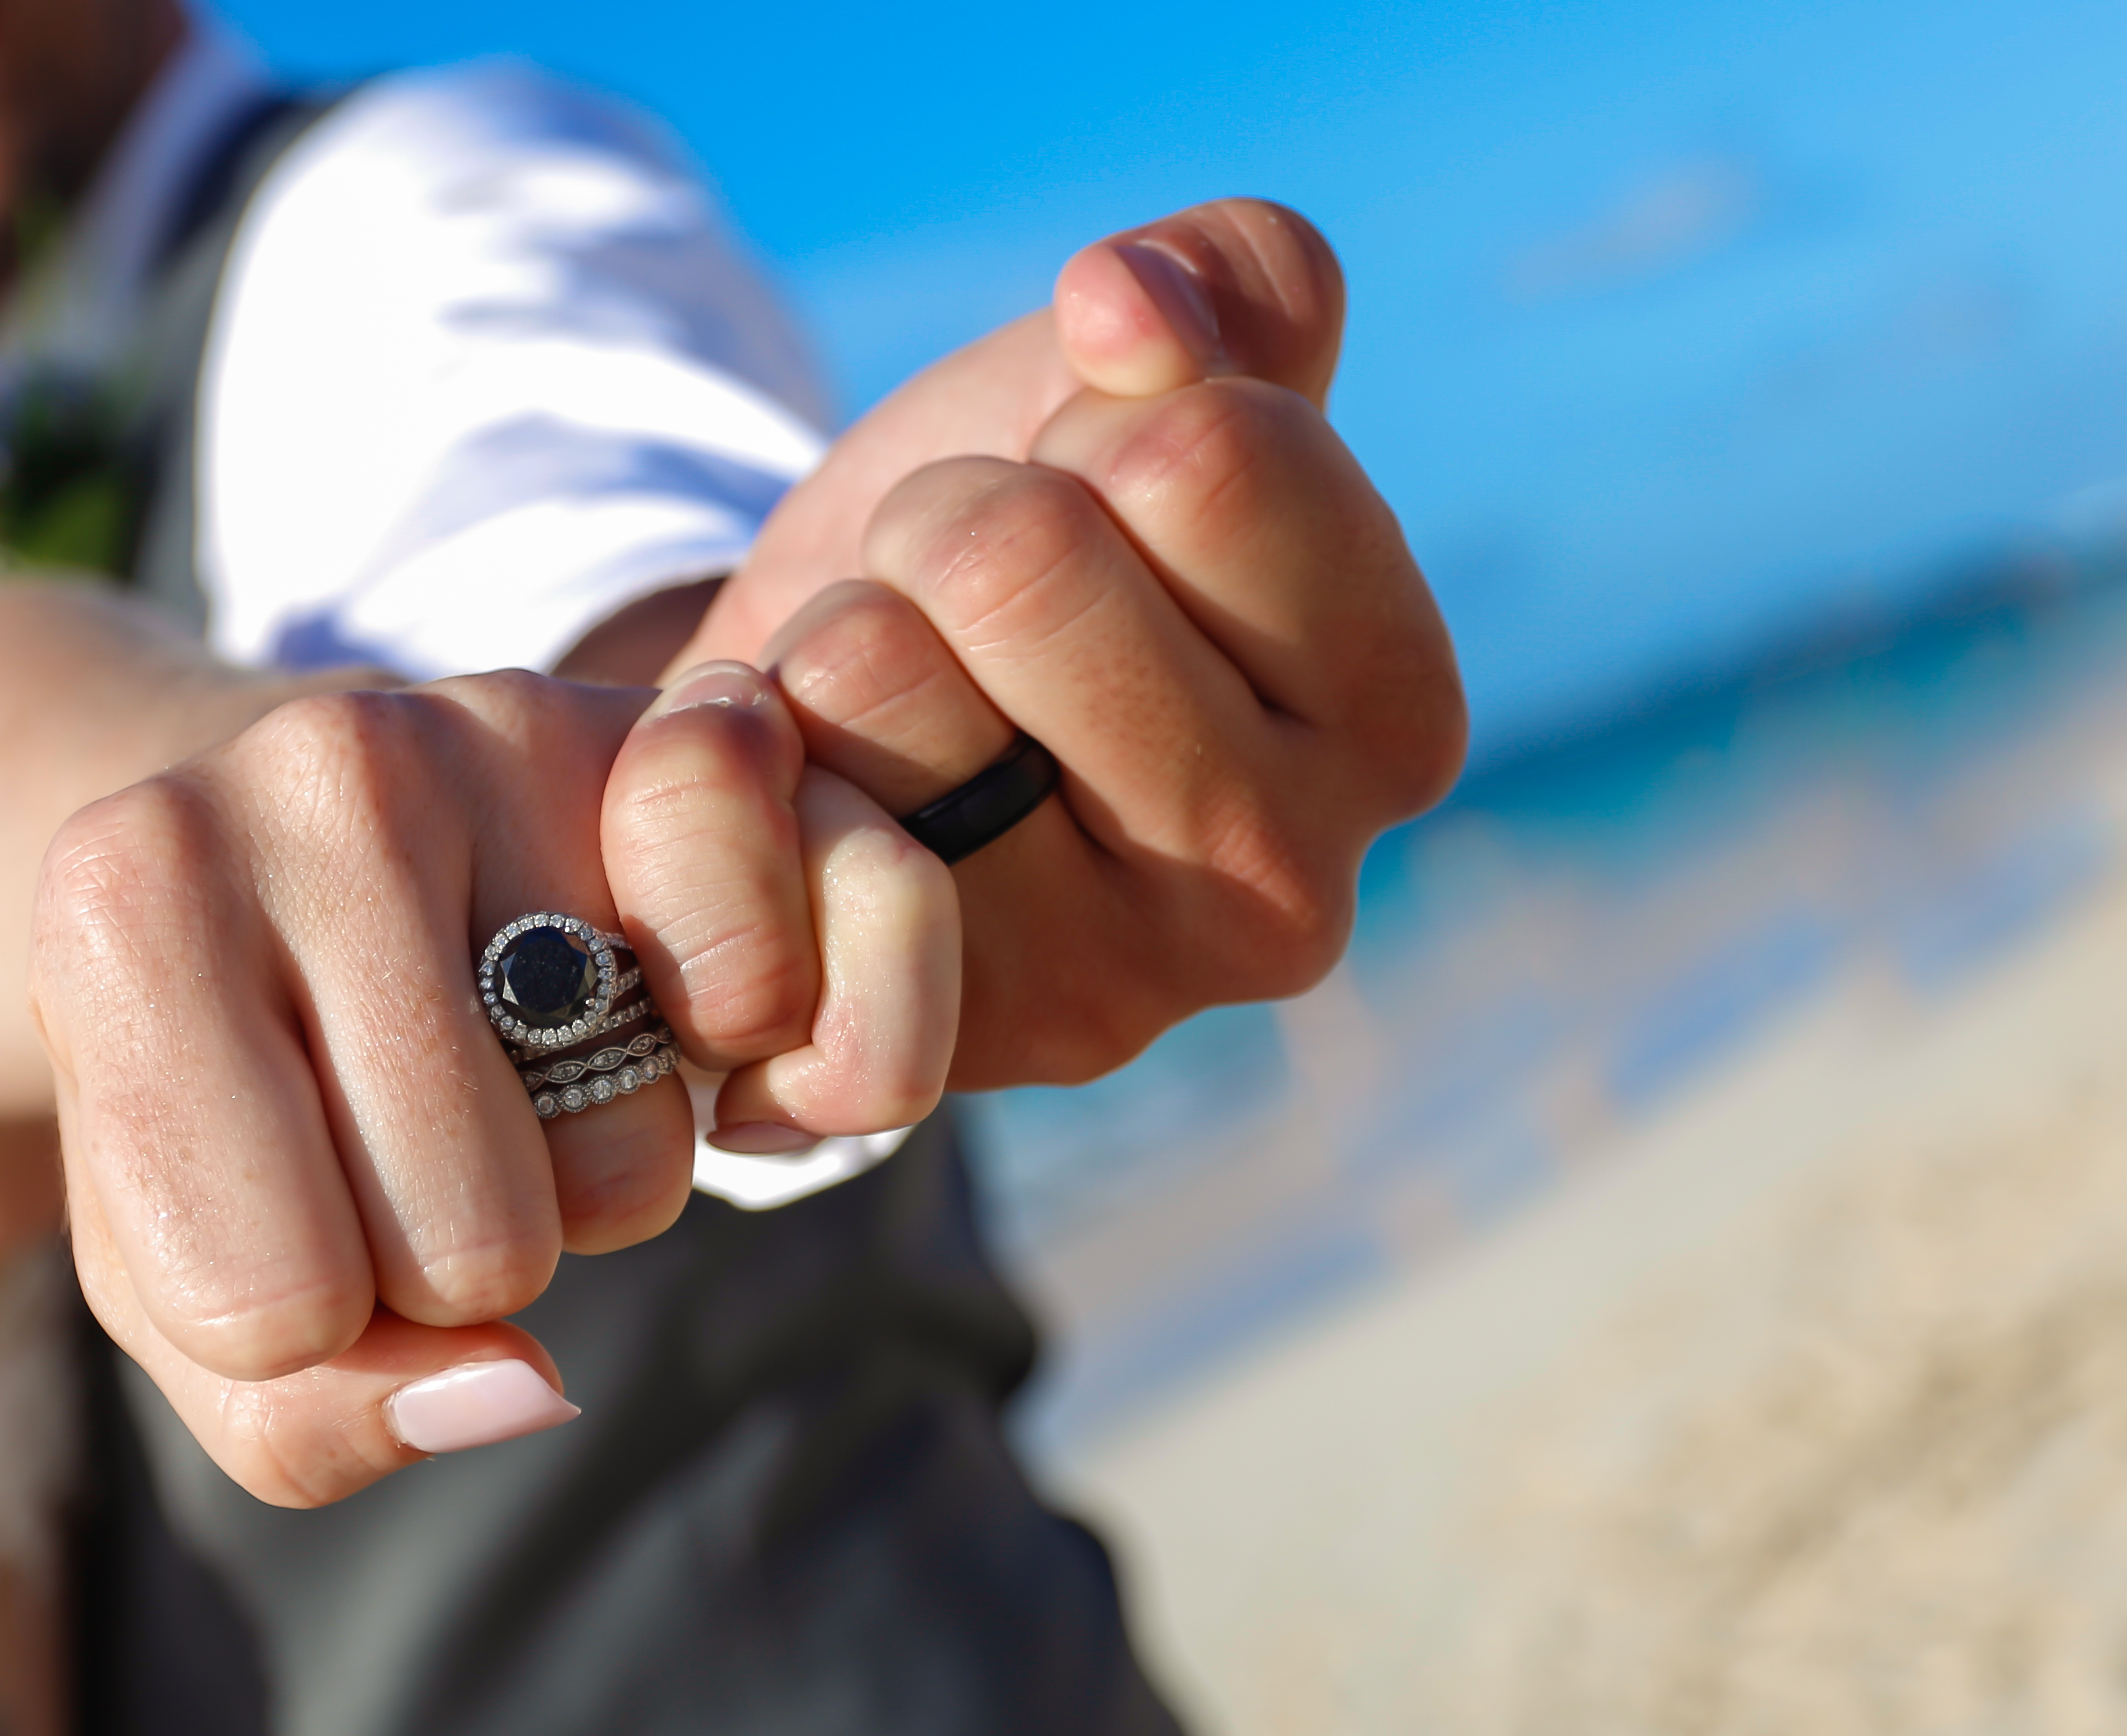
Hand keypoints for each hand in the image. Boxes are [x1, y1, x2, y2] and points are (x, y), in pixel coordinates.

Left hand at [30, 659, 953, 1506]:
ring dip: (603, 1181)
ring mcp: (526, 730)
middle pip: (476, 1243)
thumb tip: (528, 1387)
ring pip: (638, 1167)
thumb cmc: (230, 1095)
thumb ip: (305, 1412)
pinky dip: (807, 1082)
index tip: (281, 1211)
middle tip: (416, 1131)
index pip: (274, 1302)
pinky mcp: (701, 736)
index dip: (304, 1328)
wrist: (281, 845)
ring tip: (530, 1066)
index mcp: (125, 902)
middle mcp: (323, 769)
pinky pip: (836, 964)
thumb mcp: (181, 1284)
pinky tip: (701, 1030)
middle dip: (464, 1256)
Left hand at [731, 202, 1464, 1085]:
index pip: (1205, 454)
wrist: (850, 740)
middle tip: (961, 605)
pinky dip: (732, 756)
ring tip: (893, 712)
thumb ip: (1221, 284)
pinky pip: (759, 824)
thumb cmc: (1026, 557)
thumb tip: (1125, 307)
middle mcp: (1287, 895)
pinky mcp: (923, 1060)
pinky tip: (802, 798)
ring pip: (875, 674)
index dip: (1090, 416)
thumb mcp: (1139, 385)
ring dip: (840, 641)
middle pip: (1020, 559)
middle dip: (946, 524)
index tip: (1092, 493)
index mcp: (1394, 715)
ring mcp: (1108, 997)